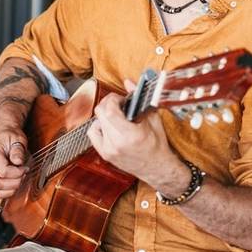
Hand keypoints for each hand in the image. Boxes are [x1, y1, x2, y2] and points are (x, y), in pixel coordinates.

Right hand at [0, 126, 28, 201]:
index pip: (3, 171)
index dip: (17, 173)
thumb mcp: (18, 139)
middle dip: (14, 183)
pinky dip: (5, 193)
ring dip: (10, 190)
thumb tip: (18, 162)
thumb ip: (18, 151)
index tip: (25, 168)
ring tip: (18, 180)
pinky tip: (13, 185)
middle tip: (23, 175)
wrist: (4, 135)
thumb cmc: (10, 137)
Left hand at [87, 79, 187, 194]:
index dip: (113, 99)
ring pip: (95, 122)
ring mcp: (109, 150)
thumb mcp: (153, 119)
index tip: (120, 98)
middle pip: (100, 113)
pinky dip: (99, 127)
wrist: (157, 168)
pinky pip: (93, 134)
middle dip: (108, 104)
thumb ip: (139, 99)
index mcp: (131, 135)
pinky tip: (109, 126)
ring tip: (116, 116)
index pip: (110, 111)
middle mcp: (117, 143)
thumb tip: (128, 83)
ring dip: (104, 115)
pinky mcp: (105, 154)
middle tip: (118, 104)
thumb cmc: (158, 145)